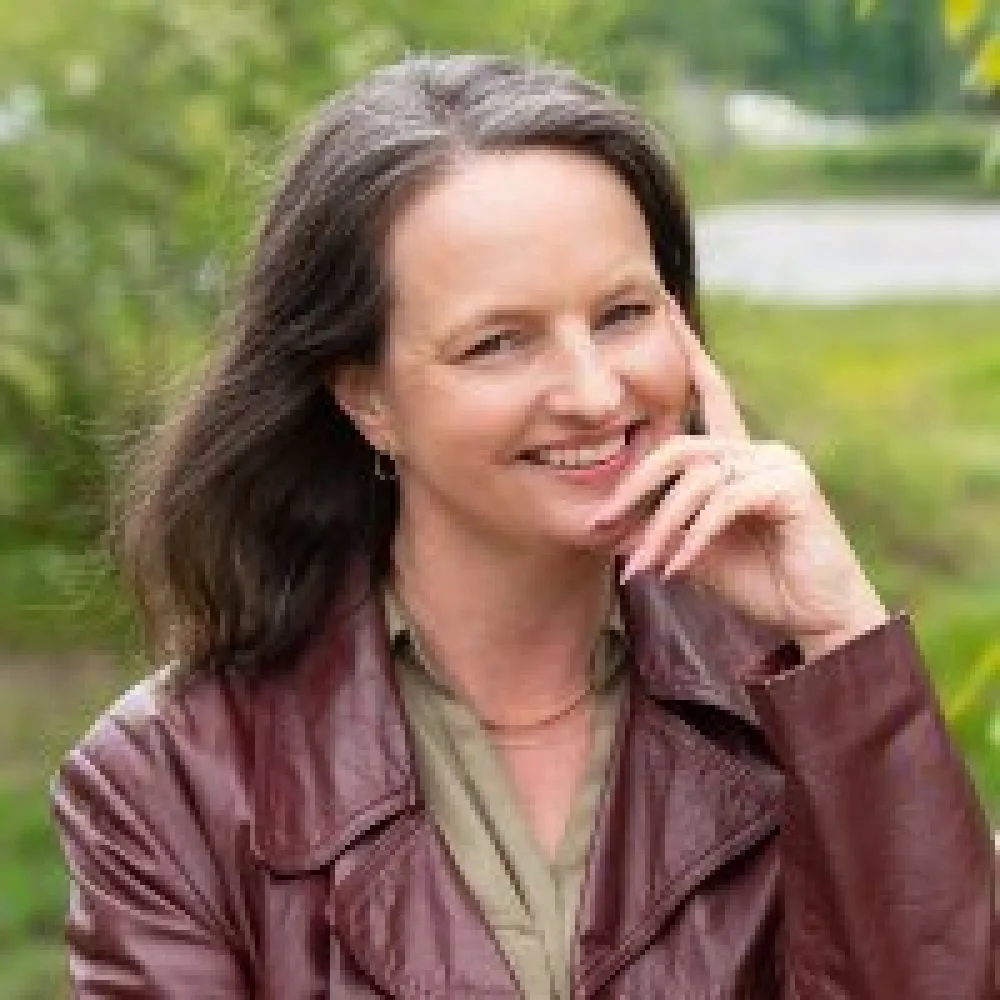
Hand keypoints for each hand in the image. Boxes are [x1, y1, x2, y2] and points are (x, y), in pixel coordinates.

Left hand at [590, 296, 887, 660]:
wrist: (814, 614)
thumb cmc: (758, 579)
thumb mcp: (691, 549)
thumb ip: (658, 526)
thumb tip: (604, 524)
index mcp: (736, 457)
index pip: (710, 393)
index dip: (688, 351)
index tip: (665, 305)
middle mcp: (757, 450)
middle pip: (680, 446)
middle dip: (633, 485)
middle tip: (600, 522)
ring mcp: (777, 463)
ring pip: (697, 479)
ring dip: (661, 527)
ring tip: (641, 566)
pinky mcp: (791, 485)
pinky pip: (724, 501)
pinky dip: (695, 537)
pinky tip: (679, 566)